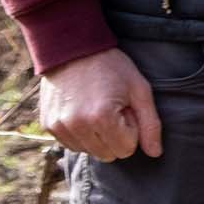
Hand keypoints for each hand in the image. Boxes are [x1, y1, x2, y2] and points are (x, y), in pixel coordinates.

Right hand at [41, 47, 160, 160]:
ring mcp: (59, 127)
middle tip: (111, 107)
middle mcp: (77, 126)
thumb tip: (155, 154)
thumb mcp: (139, 90)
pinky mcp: (48, 125)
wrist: (73, 48)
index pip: (127, 149)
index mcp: (101, 118)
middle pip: (108, 154)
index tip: (124, 107)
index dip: (130, 128)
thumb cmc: (112, 67)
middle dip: (115, 135)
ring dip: (98, 136)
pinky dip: (82, 134)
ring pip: (90, 151)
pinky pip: (72, 145)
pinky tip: (82, 111)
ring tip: (96, 107)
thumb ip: (151, 124)